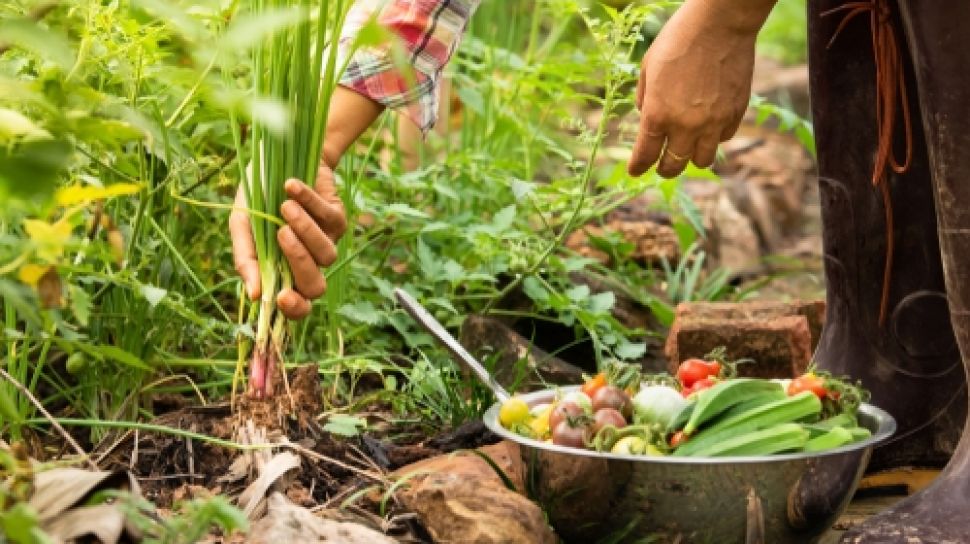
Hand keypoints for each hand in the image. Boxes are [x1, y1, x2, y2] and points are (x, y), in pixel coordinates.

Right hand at [230, 163, 346, 318]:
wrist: (276, 157)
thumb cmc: (256, 197)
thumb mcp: (243, 225)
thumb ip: (246, 259)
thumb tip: (255, 295)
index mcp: (283, 272)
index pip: (296, 307)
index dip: (294, 309)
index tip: (281, 297)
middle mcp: (307, 263)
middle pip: (315, 287)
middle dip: (299, 262)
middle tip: (281, 234)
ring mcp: (326, 243)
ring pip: (327, 255)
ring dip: (306, 230)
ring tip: (285, 207)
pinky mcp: (339, 219)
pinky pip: (329, 219)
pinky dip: (309, 201)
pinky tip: (291, 186)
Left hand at [628, 0, 765, 177]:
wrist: (720, 23)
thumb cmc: (678, 40)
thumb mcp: (648, 67)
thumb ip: (644, 98)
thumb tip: (646, 117)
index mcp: (658, 114)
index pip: (645, 155)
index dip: (638, 167)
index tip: (635, 171)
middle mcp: (686, 125)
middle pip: (674, 166)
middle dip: (664, 169)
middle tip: (662, 166)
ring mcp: (713, 122)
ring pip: (702, 161)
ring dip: (691, 157)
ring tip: (688, 148)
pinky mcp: (735, 114)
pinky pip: (723, 139)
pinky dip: (714, 138)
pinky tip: (708, 127)